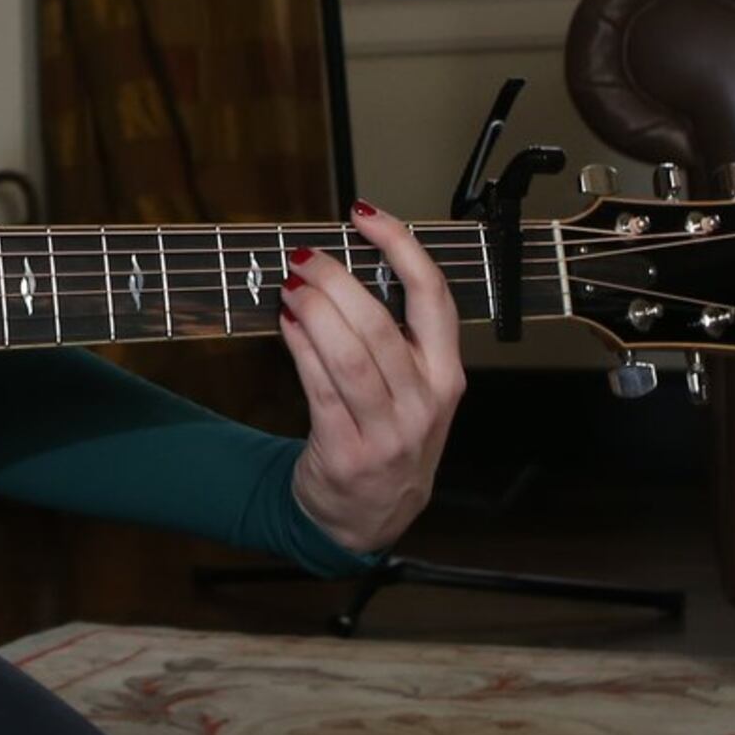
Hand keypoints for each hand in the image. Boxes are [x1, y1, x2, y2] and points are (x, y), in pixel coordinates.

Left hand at [278, 203, 466, 553]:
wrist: (369, 518)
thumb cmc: (390, 439)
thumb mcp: (417, 393)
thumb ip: (400, 338)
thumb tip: (351, 266)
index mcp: (447, 377)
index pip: (434, 297)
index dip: (401, 247)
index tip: (367, 216)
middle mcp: (424, 403)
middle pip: (380, 324)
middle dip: (337, 280)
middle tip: (306, 257)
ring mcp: (388, 433)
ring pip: (349, 355)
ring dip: (314, 310)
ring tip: (291, 283)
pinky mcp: (346, 452)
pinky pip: (319, 387)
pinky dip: (300, 346)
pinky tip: (286, 321)